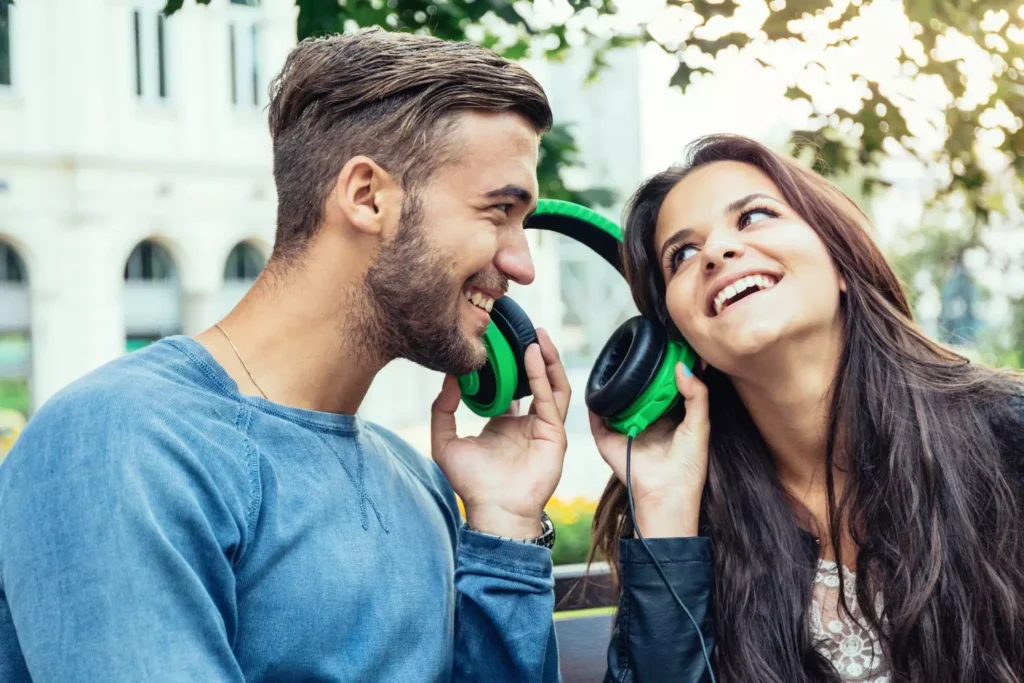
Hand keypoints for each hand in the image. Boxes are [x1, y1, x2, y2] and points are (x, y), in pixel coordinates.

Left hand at [432, 328, 569, 538]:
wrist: (494, 510)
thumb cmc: (472, 483)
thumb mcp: (445, 442)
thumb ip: (442, 410)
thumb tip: (449, 378)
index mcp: (503, 424)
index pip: (510, 387)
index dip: (506, 365)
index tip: (497, 341)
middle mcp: (525, 423)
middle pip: (534, 381)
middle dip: (531, 355)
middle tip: (523, 329)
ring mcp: (543, 428)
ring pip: (551, 385)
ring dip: (546, 359)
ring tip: (536, 335)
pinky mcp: (554, 433)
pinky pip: (552, 398)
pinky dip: (544, 375)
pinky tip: (534, 356)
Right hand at [589, 362, 708, 537]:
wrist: (665, 494)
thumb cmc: (687, 467)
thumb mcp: (699, 426)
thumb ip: (697, 395)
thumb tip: (682, 366)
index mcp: (668, 417)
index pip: (664, 386)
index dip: (665, 368)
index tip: (666, 346)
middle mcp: (644, 420)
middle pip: (638, 389)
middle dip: (638, 371)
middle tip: (640, 346)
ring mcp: (623, 428)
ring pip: (616, 399)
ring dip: (615, 383)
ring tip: (616, 361)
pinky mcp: (606, 438)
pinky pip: (596, 416)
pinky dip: (594, 403)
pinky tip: (597, 387)